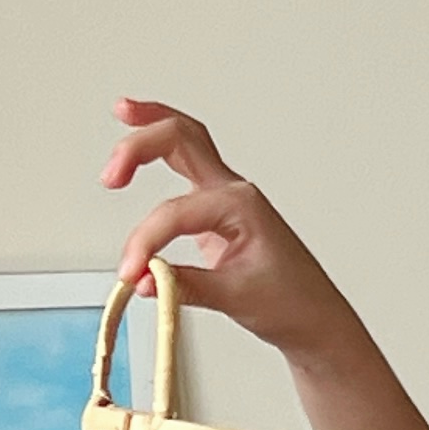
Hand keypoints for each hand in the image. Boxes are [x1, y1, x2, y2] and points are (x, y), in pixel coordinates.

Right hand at [100, 100, 352, 363]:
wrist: (317, 321)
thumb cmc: (292, 304)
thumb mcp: (237, 299)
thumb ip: (185, 286)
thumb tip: (143, 280)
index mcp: (242, 206)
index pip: (176, 212)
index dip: (145, 242)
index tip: (130, 274)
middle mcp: (235, 193)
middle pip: (183, 141)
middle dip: (141, 145)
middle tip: (111, 174)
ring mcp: (227, 198)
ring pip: (188, 141)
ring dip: (154, 124)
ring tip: (122, 109)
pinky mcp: (219, 212)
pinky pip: (189, 165)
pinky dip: (163, 149)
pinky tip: (143, 142)